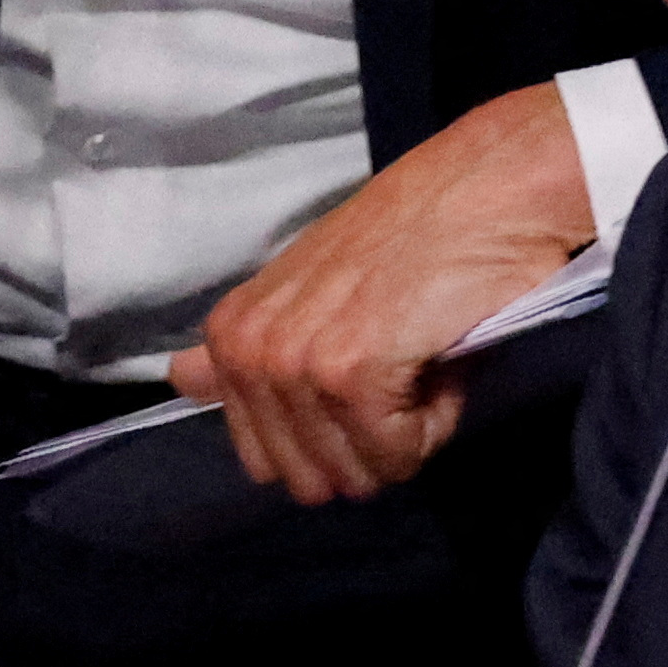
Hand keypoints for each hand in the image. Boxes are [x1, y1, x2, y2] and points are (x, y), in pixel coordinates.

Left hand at [171, 80, 592, 504]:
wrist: (487, 187)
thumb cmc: (410, 241)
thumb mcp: (304, 291)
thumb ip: (239, 349)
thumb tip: (179, 380)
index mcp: (231, 336)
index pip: (263, 461)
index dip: (329, 438)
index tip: (364, 377)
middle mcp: (249, 351)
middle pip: (308, 479)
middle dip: (367, 445)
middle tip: (396, 369)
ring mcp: (296, 363)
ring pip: (355, 473)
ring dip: (406, 432)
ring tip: (417, 356)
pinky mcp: (350, 373)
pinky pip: (395, 455)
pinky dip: (433, 423)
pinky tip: (436, 358)